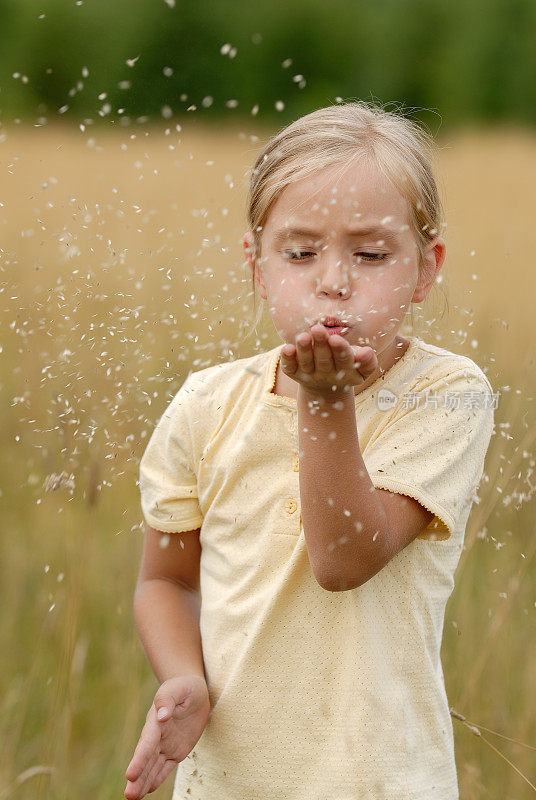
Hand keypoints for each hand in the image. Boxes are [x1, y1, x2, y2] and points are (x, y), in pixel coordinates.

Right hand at [124, 675, 209, 799]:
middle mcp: (158, 735)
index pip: (147, 742)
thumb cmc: (184, 687)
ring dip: (143, 781)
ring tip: (132, 798)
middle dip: (138, 777)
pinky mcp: (176, 750)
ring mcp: (166, 744)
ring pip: (153, 766)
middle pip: (146, 759)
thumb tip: (162, 716)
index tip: (130, 775)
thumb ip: (167, 699)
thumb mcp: (178, 688)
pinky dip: (158, 777)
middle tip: (128, 795)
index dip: (139, 759)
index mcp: (156, 721)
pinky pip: (166, 766)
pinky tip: (148, 790)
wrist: (194, 691)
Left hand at [280, 324, 379, 395]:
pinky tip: (287, 348)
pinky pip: (290, 368)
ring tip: (302, 337)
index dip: (340, 350)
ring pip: (306, 363)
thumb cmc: (347, 367)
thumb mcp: (361, 367)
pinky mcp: (295, 373)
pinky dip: (287, 359)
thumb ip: (367, 361)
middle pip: (323, 360)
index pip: (343, 359)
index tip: (336, 338)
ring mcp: (309, 375)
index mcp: (345, 370)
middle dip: (320, 344)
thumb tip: (366, 352)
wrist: (327, 388)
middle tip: (317, 329)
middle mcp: (326, 374)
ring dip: (304, 350)